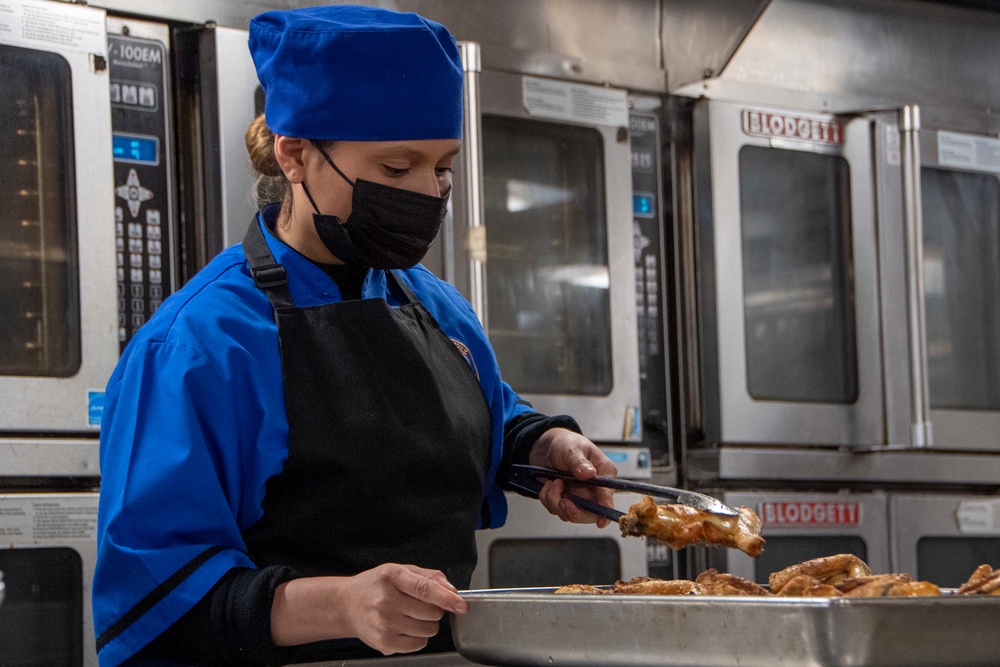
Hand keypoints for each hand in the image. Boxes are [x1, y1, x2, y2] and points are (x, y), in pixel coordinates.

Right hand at [271, 563, 467, 654]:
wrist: (346, 604)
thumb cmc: (376, 585)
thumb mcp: (400, 570)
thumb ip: (429, 577)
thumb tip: (451, 590)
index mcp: (392, 577)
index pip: (424, 589)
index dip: (446, 598)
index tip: (461, 604)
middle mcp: (385, 600)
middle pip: (431, 612)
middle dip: (434, 609)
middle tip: (420, 604)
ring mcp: (384, 623)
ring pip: (428, 630)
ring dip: (427, 624)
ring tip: (410, 615)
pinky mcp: (384, 642)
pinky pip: (418, 644)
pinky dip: (418, 637)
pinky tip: (403, 627)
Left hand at [528, 427, 617, 527]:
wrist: (545, 446)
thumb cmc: (565, 443)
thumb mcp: (572, 448)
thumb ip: (579, 462)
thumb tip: (589, 474)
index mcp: (604, 474)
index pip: (607, 495)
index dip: (604, 509)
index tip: (601, 521)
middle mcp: (594, 488)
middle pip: (590, 513)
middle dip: (573, 510)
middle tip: (562, 501)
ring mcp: (579, 496)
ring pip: (570, 514)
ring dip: (556, 501)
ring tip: (552, 482)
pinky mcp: (565, 499)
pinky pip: (556, 509)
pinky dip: (548, 499)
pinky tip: (547, 485)